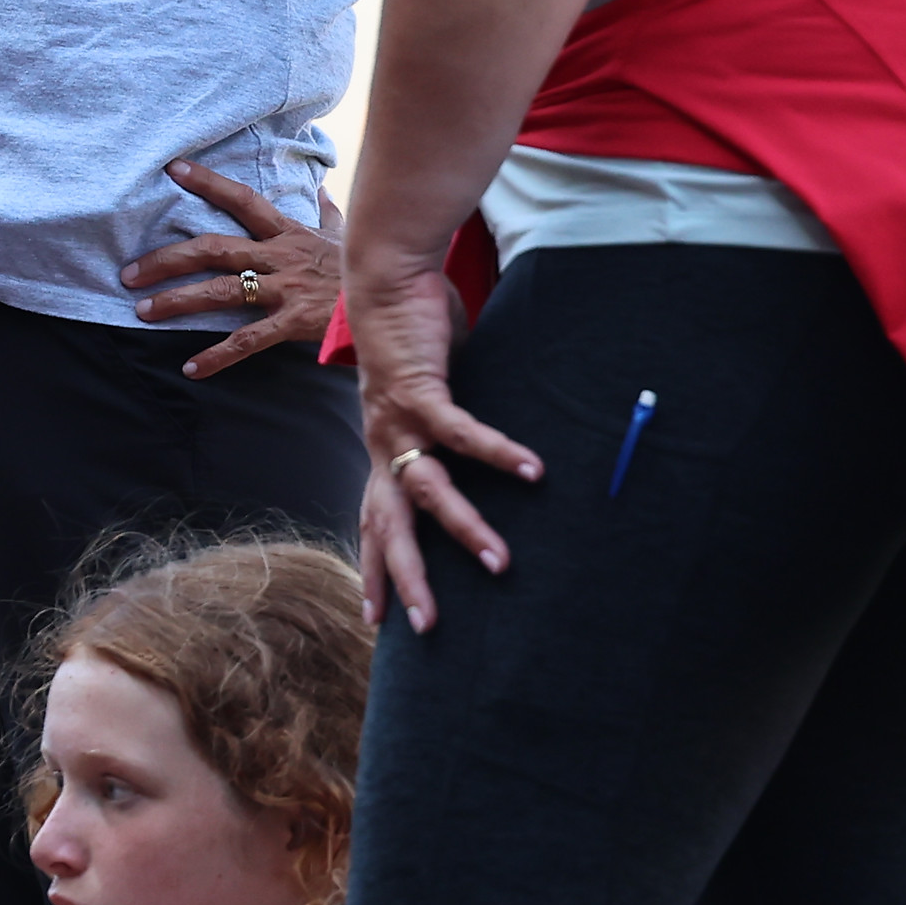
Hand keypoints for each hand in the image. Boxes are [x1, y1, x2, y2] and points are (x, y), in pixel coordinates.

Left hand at [120, 160, 343, 380]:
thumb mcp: (344, 234)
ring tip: (143, 310)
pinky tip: (191, 368)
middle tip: (129, 271)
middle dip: (168, 257)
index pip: (242, 199)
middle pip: (214, 248)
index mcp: (288, 232)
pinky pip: (248, 340)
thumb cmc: (364, 266)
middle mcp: (279, 256)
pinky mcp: (293, 322)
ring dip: (178, 300)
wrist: (394, 299)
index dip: (207, 182)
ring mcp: (285, 288)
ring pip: (222, 290)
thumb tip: (324, 190)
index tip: (173, 169)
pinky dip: (217, 356)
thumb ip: (327, 213)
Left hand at [350, 263, 541, 635]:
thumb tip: (472, 439)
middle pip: (391, 525)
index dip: (374, 567)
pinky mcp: (420, 390)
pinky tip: (530, 470)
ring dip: (466, 529)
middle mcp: (384, 443)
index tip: (375, 617)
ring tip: (500, 563)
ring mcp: (399, 420)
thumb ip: (441, 419)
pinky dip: (496, 453)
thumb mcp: (423, 390)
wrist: (384, 278)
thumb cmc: (408, 331)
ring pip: (430, 491)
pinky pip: (461, 433)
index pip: (374, 520)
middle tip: (428, 626)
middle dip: (407, 578)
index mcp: (382, 447)